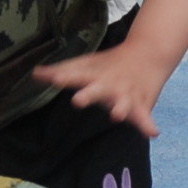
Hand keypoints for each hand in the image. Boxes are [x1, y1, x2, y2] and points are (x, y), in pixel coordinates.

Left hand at [36, 46, 172, 135]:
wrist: (148, 53)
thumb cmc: (110, 63)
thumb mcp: (86, 64)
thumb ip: (62, 71)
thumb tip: (35, 74)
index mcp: (94, 74)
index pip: (76, 75)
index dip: (64, 76)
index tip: (53, 78)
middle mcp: (109, 84)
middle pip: (98, 89)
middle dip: (89, 94)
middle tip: (78, 100)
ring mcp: (126, 94)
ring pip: (123, 102)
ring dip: (120, 108)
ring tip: (117, 115)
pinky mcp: (141, 104)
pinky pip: (144, 117)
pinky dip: (148, 124)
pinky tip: (153, 134)